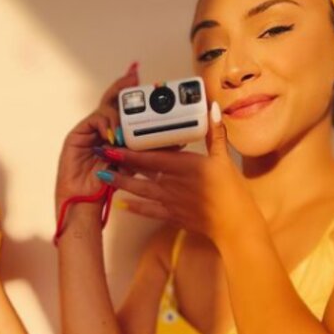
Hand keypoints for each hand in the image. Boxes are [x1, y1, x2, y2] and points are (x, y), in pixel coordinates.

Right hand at [55, 62, 138, 208]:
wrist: (86, 201)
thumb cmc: (106, 186)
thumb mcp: (135, 165)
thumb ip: (148, 152)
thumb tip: (175, 144)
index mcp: (115, 133)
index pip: (125, 108)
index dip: (133, 92)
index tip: (145, 79)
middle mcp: (102, 128)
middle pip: (112, 99)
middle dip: (123, 85)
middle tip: (135, 75)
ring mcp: (89, 130)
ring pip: (106, 108)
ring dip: (119, 115)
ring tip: (126, 130)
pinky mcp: (76, 135)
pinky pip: (94, 120)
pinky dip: (105, 125)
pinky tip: (111, 136)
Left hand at [100, 103, 258, 247]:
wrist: (234, 225)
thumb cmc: (231, 192)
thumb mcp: (224, 159)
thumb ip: (215, 133)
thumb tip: (211, 107)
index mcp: (182, 165)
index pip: (150, 156)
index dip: (129, 149)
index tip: (113, 143)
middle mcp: (171, 182)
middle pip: (139, 171)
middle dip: (118, 163)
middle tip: (100, 155)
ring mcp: (170, 201)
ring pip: (139, 190)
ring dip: (120, 182)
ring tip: (103, 176)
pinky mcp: (172, 216)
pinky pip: (148, 211)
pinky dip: (134, 207)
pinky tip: (122, 204)